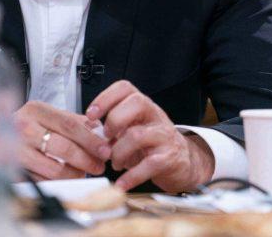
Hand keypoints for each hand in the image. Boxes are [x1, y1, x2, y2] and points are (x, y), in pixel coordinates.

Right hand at [13, 100, 111, 180]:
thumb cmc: (29, 125)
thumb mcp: (50, 115)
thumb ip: (75, 122)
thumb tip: (101, 132)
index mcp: (36, 110)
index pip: (70, 125)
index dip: (90, 140)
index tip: (105, 150)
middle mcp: (23, 128)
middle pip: (63, 148)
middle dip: (86, 160)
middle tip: (99, 166)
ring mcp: (16, 151)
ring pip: (54, 169)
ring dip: (74, 174)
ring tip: (83, 173)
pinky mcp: (13, 171)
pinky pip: (43, 182)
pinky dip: (58, 184)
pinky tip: (65, 179)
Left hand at [86, 80, 214, 192]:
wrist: (183, 163)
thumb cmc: (152, 145)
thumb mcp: (133, 129)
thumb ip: (113, 127)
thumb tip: (89, 129)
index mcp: (143, 107)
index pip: (125, 88)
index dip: (105, 98)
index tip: (91, 115)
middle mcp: (155, 116)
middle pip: (136, 103)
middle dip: (114, 121)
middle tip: (106, 138)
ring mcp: (163, 136)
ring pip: (137, 135)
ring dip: (118, 153)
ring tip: (115, 163)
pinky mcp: (169, 158)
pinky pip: (148, 165)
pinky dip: (131, 176)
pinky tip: (121, 183)